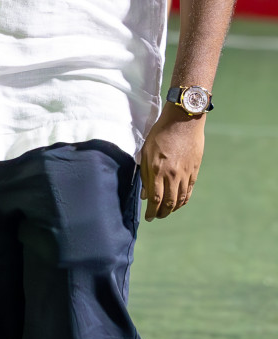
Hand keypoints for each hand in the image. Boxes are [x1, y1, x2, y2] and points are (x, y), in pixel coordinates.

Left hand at [139, 104, 205, 220]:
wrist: (183, 122)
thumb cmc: (160, 133)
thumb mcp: (146, 151)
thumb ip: (144, 174)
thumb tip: (144, 194)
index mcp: (157, 169)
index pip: (155, 198)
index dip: (152, 211)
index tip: (148, 217)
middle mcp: (172, 175)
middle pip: (169, 203)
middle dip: (161, 213)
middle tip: (156, 217)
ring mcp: (185, 174)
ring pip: (180, 199)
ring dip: (173, 209)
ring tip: (166, 212)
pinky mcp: (194, 171)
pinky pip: (189, 191)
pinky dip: (184, 200)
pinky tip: (178, 203)